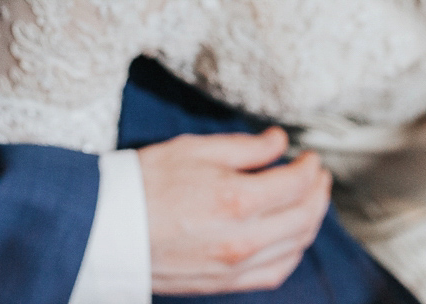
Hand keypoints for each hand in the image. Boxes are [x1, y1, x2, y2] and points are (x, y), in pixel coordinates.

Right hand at [139, 126, 330, 294]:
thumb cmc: (145, 184)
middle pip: (305, 216)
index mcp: (237, 199)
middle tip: (317, 175)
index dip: (310, 167)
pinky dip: (292, 252)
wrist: (107, 227)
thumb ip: (245, 148)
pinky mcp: (224, 283)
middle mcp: (244, 238)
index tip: (309, 156)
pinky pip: (275, 272)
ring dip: (311, 221)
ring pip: (296, 246)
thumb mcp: (195, 149)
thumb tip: (279, 142)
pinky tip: (290, 237)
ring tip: (309, 201)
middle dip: (318, 192)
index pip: (296, 184)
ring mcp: (235, 266)